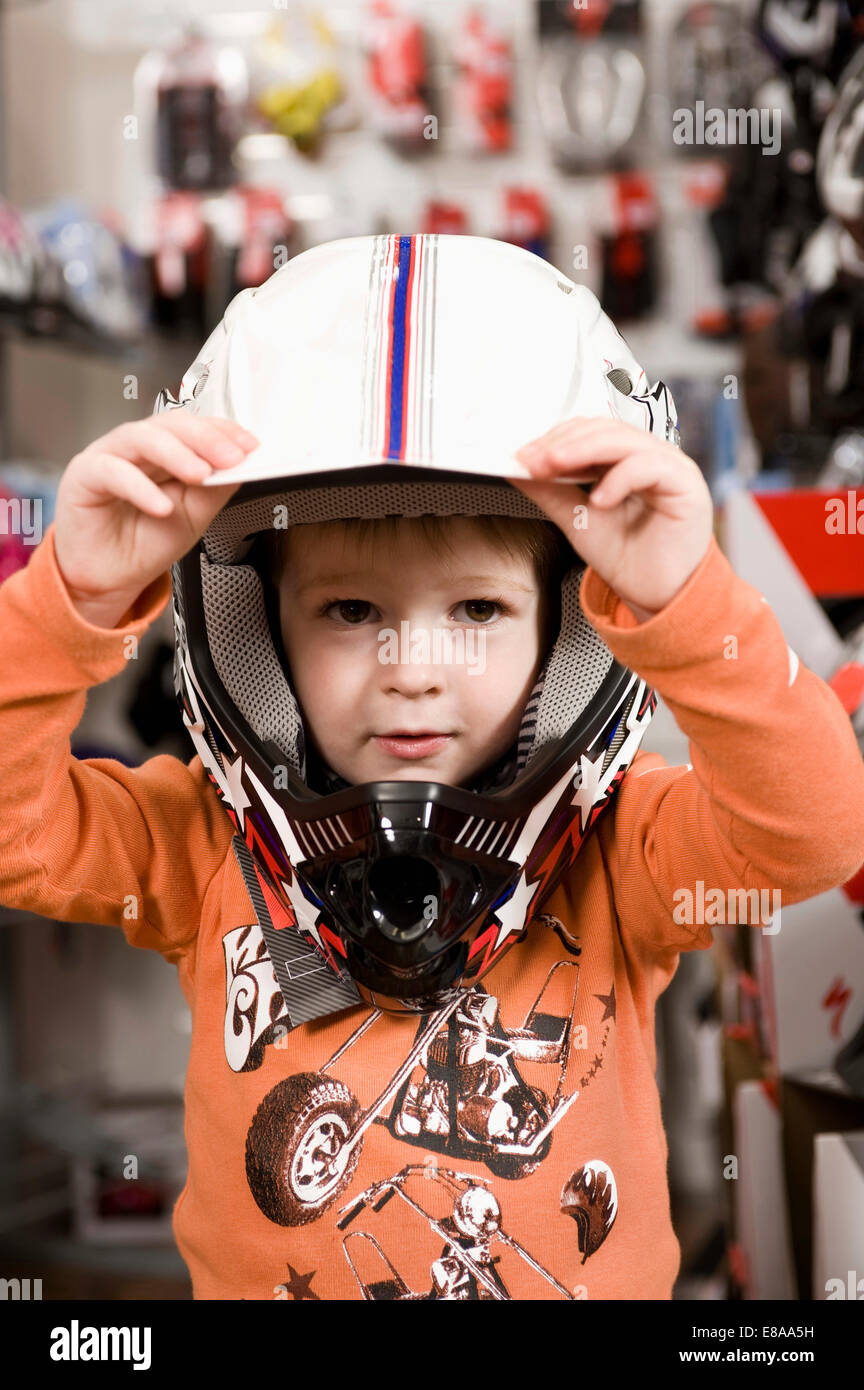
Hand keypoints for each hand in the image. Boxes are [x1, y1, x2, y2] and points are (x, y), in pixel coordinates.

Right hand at [54, 412, 257, 627]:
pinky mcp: (83, 475)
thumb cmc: (145, 543)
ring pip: (141, 438)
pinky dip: (139, 487)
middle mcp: (136, 447)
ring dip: (176, 454)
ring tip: (201, 475)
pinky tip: (161, 506)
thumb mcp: (194, 517)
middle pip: (170, 425)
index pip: (194, 427)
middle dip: (205, 439)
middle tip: (231, 458)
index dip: (222, 432)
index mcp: (164, 451)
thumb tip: (241, 465)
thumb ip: (215, 490)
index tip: (250, 446)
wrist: (109, 578)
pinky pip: (112, 471)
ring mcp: (108, 456)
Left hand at [511, 417, 713, 620]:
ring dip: (582, 451)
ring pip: (624, 440)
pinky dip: (618, 479)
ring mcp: (670, 466)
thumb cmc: (628, 560)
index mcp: (625, 460)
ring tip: (553, 467)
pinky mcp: (685, 483)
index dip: (554, 439)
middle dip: (563, 444)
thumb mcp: (577, 520)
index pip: (588, 432)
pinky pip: (649, 466)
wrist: (658, 598)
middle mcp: (649, 457)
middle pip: (604, 429)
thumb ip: (550, 492)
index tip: (523, 456)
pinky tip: (598, 499)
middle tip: (534, 460)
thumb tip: (518, 467)